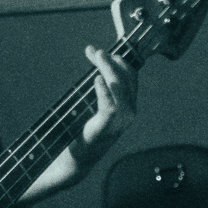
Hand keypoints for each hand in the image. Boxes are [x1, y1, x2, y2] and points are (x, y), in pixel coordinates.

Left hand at [73, 45, 136, 168]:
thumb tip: (93, 51)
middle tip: (97, 51)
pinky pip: (109, 105)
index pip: (129, 76)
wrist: (78, 155)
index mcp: (128, 104)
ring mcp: (121, 120)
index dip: (116, 61)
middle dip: (112, 62)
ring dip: (108, 70)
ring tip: (98, 57)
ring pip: (120, 89)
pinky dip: (103, 90)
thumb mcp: (94, 100)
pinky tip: (96, 79)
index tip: (98, 51)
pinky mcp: (107, 127)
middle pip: (126, 79)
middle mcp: (129, 111)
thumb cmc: (85, 127)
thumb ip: (97, 80)